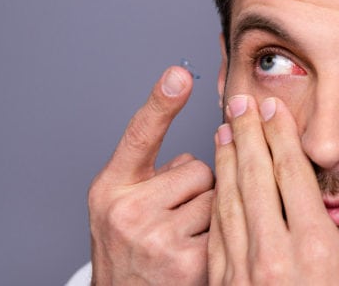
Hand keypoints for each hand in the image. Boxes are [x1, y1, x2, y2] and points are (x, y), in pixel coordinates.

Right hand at [88, 66, 213, 284]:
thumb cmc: (129, 249)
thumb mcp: (122, 204)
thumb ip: (155, 172)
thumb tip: (213, 142)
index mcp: (110, 189)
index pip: (140, 135)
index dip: (162, 103)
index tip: (179, 74)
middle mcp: (128, 212)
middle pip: (199, 167)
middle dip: (197, 187)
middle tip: (175, 216)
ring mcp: (158, 238)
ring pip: (219, 195)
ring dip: (212, 211)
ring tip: (185, 237)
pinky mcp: (189, 263)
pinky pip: (228, 224)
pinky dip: (221, 236)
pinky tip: (197, 253)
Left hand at [207, 95, 338, 284]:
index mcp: (317, 253)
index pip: (291, 175)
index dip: (280, 135)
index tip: (272, 106)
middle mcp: (274, 262)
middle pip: (254, 179)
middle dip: (247, 134)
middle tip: (239, 99)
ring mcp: (244, 279)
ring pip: (229, 203)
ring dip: (226, 162)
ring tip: (226, 129)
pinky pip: (218, 236)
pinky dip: (217, 201)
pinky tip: (219, 183)